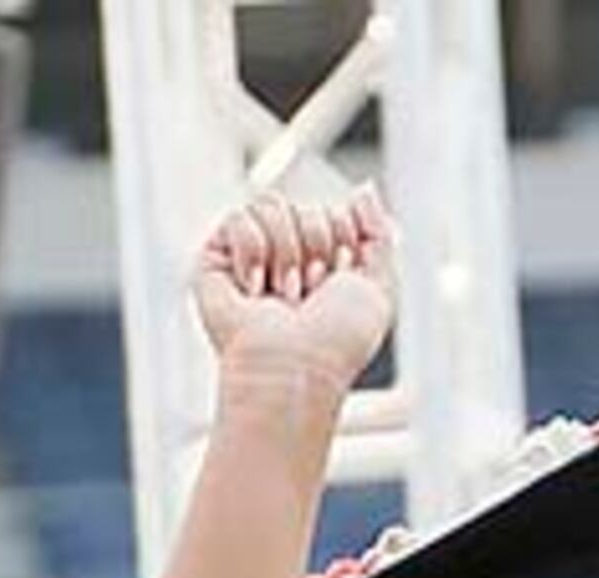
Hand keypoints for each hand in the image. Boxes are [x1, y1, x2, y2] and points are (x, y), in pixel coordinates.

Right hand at [193, 184, 396, 395]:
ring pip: (272, 205)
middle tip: (311, 293)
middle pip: (307, 207)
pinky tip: (254, 289)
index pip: (335, 214)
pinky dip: (253, 253)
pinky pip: (239, 218)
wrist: (295, 366)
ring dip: (287, 254)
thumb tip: (363, 189)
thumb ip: (379, 235)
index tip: (340, 279)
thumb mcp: (380, 288)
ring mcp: (254, 255)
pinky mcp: (218, 257)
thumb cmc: (337, 343)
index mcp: (327, 262)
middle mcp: (291, 256)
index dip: (343, 242)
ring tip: (284, 295)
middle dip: (317, 249)